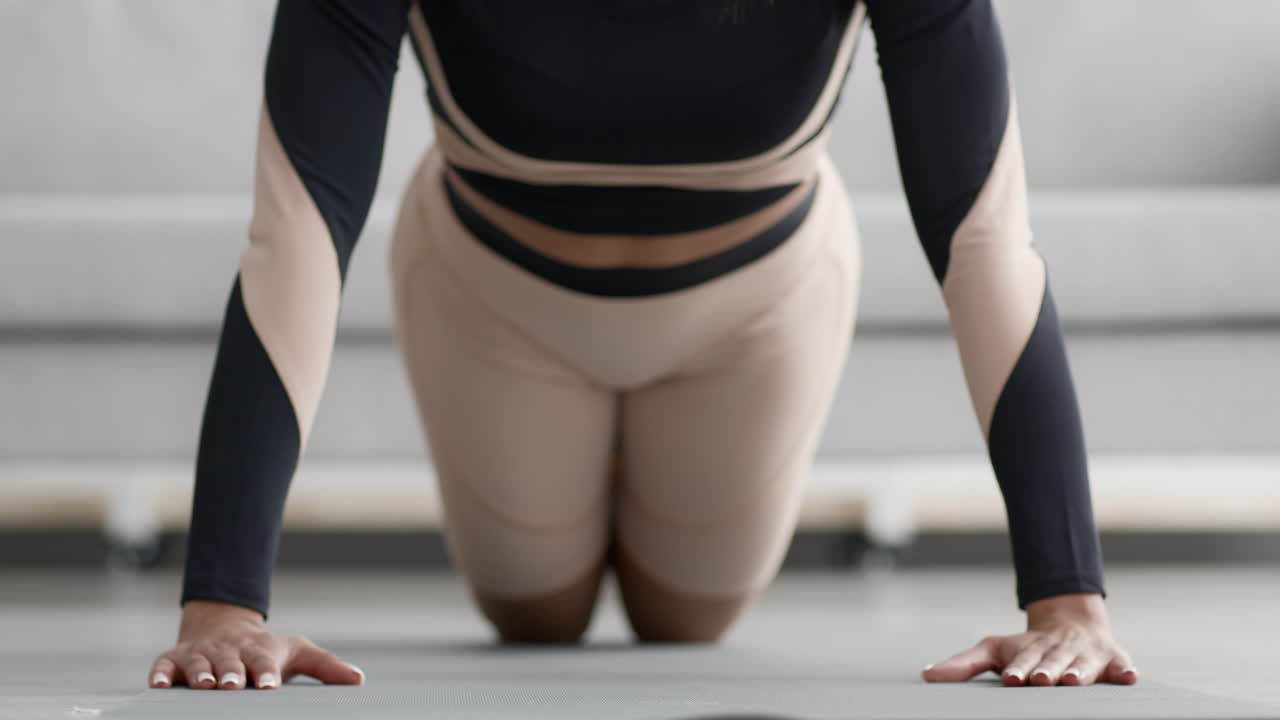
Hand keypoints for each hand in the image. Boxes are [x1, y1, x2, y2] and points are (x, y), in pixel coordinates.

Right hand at [148, 600, 364, 689]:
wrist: (223, 627)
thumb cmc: (265, 650)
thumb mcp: (297, 653)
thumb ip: (326, 667)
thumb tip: (359, 680)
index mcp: (259, 650)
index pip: (265, 662)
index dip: (267, 673)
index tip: (271, 686)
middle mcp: (229, 650)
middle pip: (231, 661)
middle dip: (233, 672)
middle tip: (234, 686)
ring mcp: (201, 654)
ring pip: (199, 663)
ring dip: (200, 673)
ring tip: (205, 686)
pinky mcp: (173, 659)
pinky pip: (164, 665)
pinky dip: (160, 674)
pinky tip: (158, 685)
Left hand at [921, 593, 1138, 686]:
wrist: (1070, 624)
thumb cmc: (1028, 648)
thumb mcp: (995, 650)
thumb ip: (964, 664)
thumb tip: (925, 675)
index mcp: (1030, 651)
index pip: (1022, 661)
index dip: (1018, 669)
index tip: (1011, 678)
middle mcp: (1058, 652)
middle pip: (1052, 662)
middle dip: (1047, 671)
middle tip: (1042, 681)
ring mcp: (1085, 655)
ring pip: (1083, 664)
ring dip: (1079, 672)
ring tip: (1073, 681)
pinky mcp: (1112, 660)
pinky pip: (1120, 665)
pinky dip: (1124, 670)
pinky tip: (1128, 677)